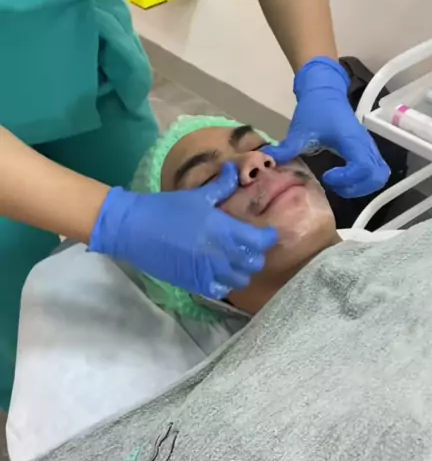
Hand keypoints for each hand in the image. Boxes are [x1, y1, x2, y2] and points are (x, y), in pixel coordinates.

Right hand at [89, 163, 277, 298]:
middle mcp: (221, 254)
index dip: (268, 237)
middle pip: (255, 263)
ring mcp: (209, 272)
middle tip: (249, 245)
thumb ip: (222, 186)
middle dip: (256, 254)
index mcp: (224, 229)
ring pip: (241, 279)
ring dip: (241, 270)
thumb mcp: (197, 195)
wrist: (134, 229)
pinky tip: (219, 272)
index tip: (266, 232)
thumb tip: (236, 170)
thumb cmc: (166, 208)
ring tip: (235, 260)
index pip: (261, 241)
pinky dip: (224, 283)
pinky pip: (221, 290)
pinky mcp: (195, 283)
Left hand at [267, 57, 389, 197]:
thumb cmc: (315, 109)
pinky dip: (364, 180)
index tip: (327, 176)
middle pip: (375, 177)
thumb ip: (287, 148)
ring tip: (340, 183)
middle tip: (335, 184)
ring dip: (361, 186)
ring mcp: (369, 147)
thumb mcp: (300, 130)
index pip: (363, 168)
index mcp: (351, 140)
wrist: (325, 91)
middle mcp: (365, 145)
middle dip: (356, 188)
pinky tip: (344, 178)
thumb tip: (268, 162)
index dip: (347, 179)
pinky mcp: (368, 149)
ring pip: (379, 175)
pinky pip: (376, 170)